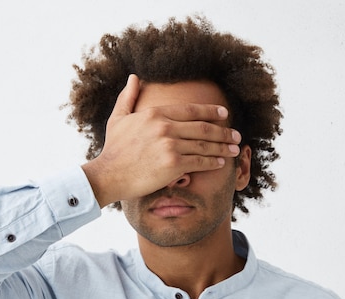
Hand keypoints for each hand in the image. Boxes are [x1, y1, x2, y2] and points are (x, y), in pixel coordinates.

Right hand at [82, 74, 240, 207]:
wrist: (108, 175)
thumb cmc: (113, 149)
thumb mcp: (118, 118)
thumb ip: (128, 97)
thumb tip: (134, 78)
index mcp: (155, 114)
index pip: (191, 110)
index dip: (210, 111)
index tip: (224, 114)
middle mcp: (165, 127)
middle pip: (203, 127)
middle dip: (223, 131)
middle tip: (236, 135)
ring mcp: (170, 146)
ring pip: (204, 145)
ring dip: (223, 147)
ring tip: (234, 149)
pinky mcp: (173, 164)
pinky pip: (199, 161)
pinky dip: (213, 162)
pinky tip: (221, 163)